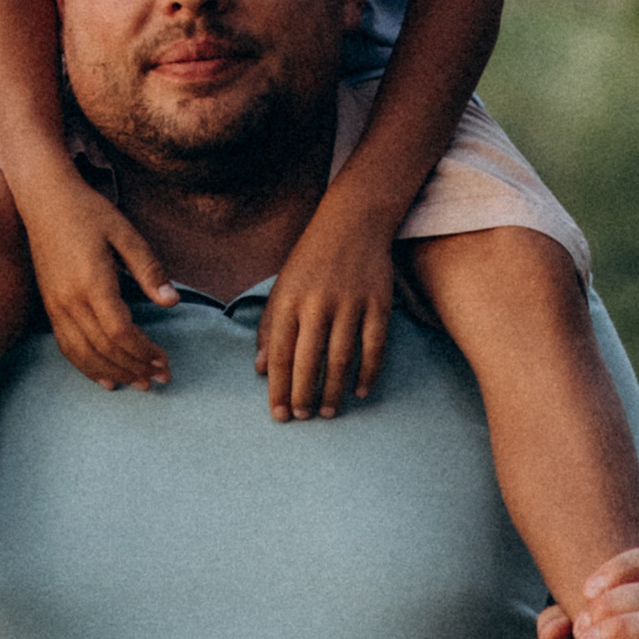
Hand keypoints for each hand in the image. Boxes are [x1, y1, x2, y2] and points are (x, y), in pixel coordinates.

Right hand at [13, 171, 178, 390]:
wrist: (44, 199)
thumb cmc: (89, 212)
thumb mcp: (125, 233)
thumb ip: (148, 269)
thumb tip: (172, 302)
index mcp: (92, 282)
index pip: (120, 332)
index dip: (144, 351)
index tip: (165, 361)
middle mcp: (70, 300)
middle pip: (104, 348)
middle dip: (135, 367)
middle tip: (161, 379)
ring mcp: (56, 306)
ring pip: (84, 354)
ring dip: (113, 373)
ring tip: (138, 384)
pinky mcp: (49, 307)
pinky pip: (67, 348)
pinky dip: (87, 367)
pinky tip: (106, 378)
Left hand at [256, 189, 398, 418]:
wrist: (353, 221)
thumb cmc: (311, 258)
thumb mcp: (282, 286)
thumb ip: (269, 326)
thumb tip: (260, 369)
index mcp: (289, 299)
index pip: (280, 353)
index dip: (278, 388)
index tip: (279, 414)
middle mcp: (318, 302)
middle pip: (309, 360)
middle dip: (303, 394)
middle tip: (303, 417)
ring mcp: (350, 302)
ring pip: (341, 357)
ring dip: (333, 390)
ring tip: (327, 412)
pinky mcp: (378, 302)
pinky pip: (374, 346)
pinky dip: (368, 372)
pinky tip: (360, 391)